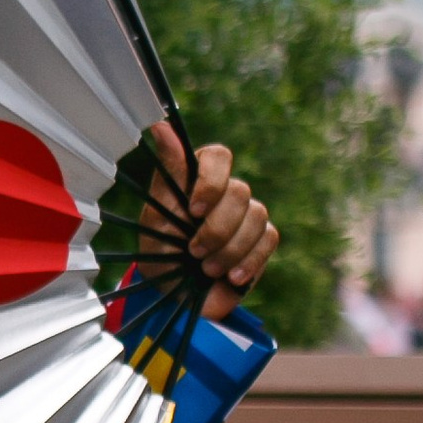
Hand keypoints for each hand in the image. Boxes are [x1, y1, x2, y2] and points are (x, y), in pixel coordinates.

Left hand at [143, 126, 276, 320]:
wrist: (177, 296)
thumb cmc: (161, 253)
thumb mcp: (154, 217)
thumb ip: (167, 174)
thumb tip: (160, 126)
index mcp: (199, 179)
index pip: (219, 156)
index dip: (211, 181)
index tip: (193, 210)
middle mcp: (226, 192)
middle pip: (240, 191)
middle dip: (216, 227)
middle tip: (194, 251)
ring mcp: (248, 215)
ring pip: (257, 215)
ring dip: (229, 248)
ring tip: (207, 269)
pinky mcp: (262, 240)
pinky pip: (268, 240)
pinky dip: (248, 261)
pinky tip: (230, 276)